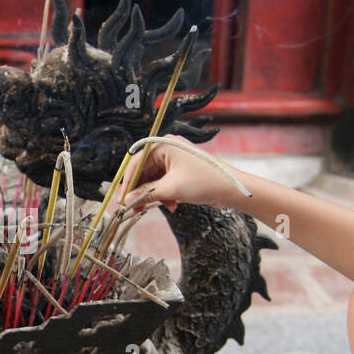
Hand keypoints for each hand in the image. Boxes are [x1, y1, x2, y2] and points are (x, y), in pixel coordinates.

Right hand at [118, 134, 245, 212]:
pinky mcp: (181, 171)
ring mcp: (175, 160)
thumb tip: (128, 200)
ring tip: (157, 207)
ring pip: (153, 179)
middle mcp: (168, 149)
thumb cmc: (205, 181)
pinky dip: (164, 195)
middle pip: (144, 172)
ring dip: (154, 195)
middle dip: (140, 191)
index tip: (121, 200)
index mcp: (164, 145)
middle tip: (133, 208)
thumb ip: (146, 194)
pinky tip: (172, 205)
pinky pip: (164, 183)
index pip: (136, 163)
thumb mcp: (171, 189)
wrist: (232, 189)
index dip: (127, 183)